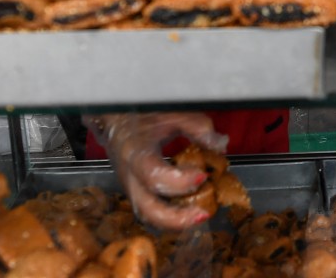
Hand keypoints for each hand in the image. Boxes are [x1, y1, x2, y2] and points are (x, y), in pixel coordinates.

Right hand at [85, 112, 227, 230]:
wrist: (115, 121)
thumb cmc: (143, 117)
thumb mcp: (170, 113)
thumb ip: (196, 126)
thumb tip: (220, 144)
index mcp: (136, 152)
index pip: (154, 175)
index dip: (180, 181)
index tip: (203, 175)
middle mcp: (129, 176)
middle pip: (147, 209)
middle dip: (176, 218)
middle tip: (203, 213)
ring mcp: (130, 188)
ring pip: (147, 216)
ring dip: (174, 222)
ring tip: (199, 216)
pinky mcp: (135, 193)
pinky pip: (150, 212)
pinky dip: (169, 217)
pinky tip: (189, 212)